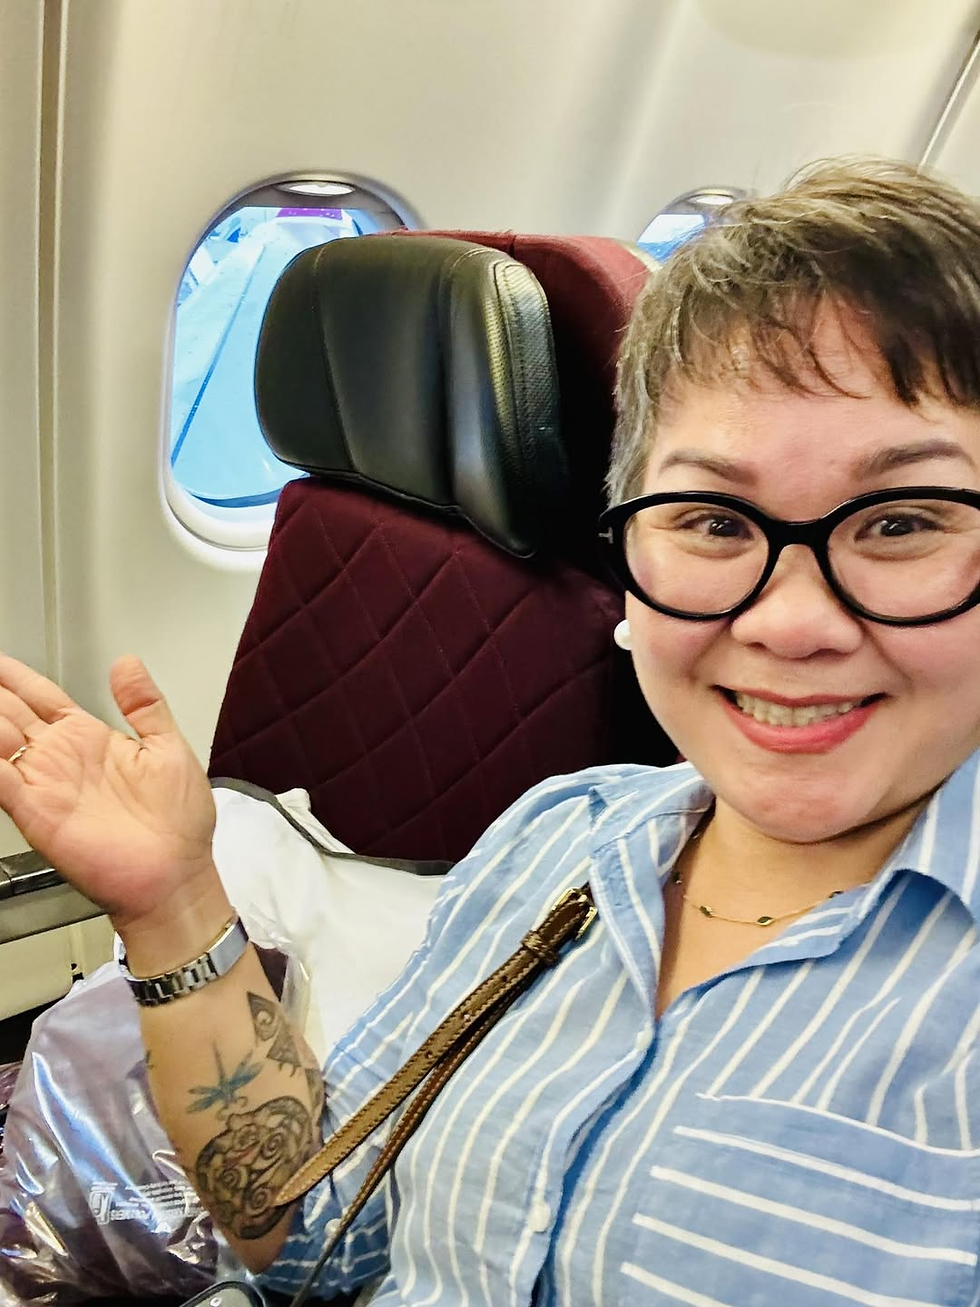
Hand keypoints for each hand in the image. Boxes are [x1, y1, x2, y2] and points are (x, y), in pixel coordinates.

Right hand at [0, 653, 216, 929]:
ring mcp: (45, 786)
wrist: (176, 874)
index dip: (17, 677)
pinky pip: (0, 783)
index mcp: (90, 739)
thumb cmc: (179, 822)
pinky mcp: (38, 814)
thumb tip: (127, 663)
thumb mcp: (168, 748)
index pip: (42, 698)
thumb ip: (145, 705)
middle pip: (11, 714)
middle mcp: (61, 759)